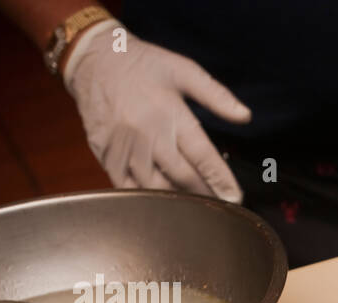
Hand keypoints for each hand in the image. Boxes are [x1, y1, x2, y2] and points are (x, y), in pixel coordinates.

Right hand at [63, 20, 250, 200]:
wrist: (92, 59)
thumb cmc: (143, 65)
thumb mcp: (183, 70)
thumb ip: (216, 95)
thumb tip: (245, 116)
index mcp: (168, 112)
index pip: (202, 154)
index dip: (220, 179)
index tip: (235, 197)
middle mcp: (145, 132)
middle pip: (181, 176)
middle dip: (204, 194)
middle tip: (219, 206)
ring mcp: (122, 146)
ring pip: (154, 186)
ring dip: (177, 201)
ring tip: (196, 210)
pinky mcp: (105, 154)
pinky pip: (126, 187)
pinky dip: (145, 199)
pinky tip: (161, 205)